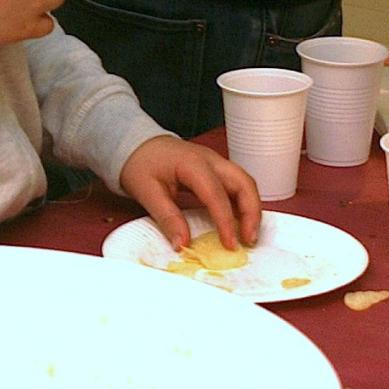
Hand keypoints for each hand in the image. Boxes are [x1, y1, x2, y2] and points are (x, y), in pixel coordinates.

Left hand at [118, 135, 261, 253]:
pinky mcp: (216, 169)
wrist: (136, 144)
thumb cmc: (140, 164)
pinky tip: (241, 222)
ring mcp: (216, 162)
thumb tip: (183, 244)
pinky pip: (237, 184)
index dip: (226, 221)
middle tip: (249, 240)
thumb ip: (167, 218)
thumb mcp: (146, 192)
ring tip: (248, 235)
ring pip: (245, 182)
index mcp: (192, 163)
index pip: (216, 194)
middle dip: (252, 212)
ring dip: (252, 208)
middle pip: (244, 182)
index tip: (230, 244)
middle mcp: (210, 159)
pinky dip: (244, 203)